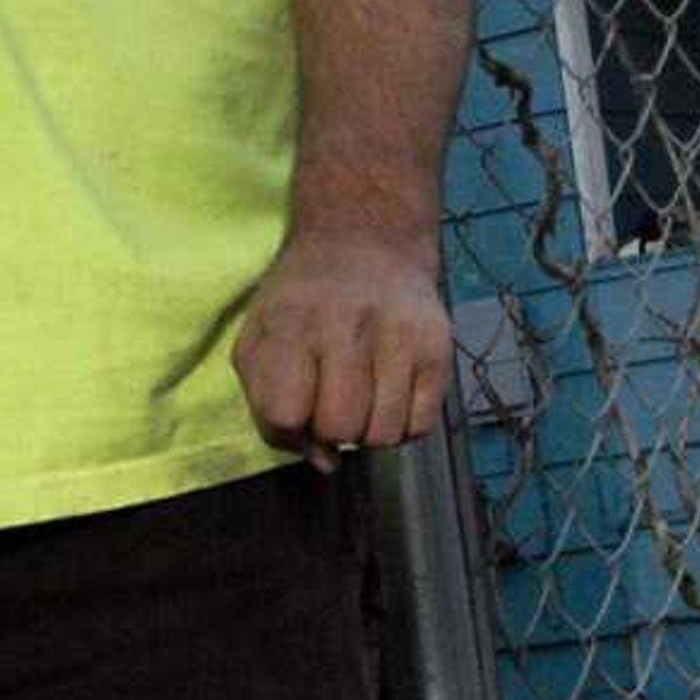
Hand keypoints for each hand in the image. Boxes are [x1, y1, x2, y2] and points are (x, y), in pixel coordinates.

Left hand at [233, 222, 450, 471]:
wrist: (366, 238)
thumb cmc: (305, 300)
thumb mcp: (261, 338)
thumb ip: (269, 407)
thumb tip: (322, 461)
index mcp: (291, 321)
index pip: (286, 413)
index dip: (289, 423)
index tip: (296, 404)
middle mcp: (347, 324)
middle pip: (339, 428)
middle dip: (331, 428)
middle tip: (332, 398)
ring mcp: (399, 334)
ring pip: (383, 434)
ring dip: (368, 429)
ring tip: (362, 395)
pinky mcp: (438, 346)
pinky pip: (421, 426)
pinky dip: (402, 424)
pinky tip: (390, 393)